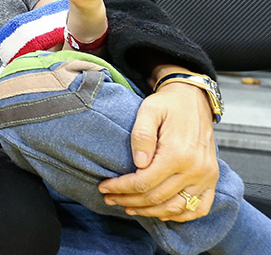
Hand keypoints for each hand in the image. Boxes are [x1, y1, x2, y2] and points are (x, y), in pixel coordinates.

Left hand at [98, 81, 218, 221]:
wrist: (194, 100)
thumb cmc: (169, 104)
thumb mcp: (149, 110)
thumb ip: (142, 135)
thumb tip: (138, 163)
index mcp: (178, 154)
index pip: (144, 182)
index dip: (121, 188)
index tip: (104, 188)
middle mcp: (195, 169)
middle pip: (156, 197)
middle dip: (129, 201)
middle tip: (110, 198)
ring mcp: (206, 177)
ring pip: (175, 207)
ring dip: (149, 211)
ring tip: (128, 207)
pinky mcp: (212, 179)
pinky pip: (199, 208)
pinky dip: (179, 215)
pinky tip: (160, 212)